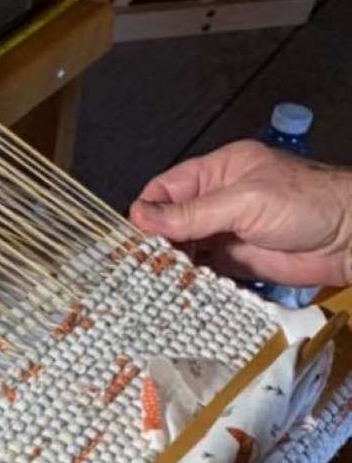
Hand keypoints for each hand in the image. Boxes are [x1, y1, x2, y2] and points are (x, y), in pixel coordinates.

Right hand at [129, 141, 351, 288]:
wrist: (351, 238)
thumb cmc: (306, 204)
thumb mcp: (244, 201)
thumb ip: (192, 213)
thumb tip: (140, 217)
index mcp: (218, 172)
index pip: (167, 188)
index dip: (147, 210)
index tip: (133, 236)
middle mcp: (217, 201)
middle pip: (170, 221)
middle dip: (154, 241)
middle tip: (137, 265)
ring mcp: (226, 233)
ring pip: (183, 248)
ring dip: (169, 264)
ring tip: (152, 281)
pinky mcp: (235, 262)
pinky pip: (202, 271)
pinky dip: (188, 281)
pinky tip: (175, 290)